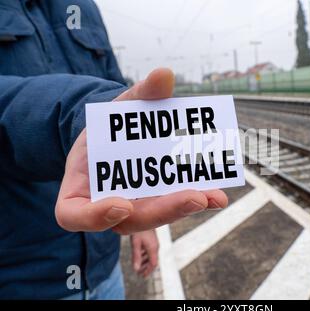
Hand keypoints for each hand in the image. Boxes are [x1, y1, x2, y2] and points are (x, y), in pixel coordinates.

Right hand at [55, 68, 227, 233]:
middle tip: (196, 197)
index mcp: (79, 191)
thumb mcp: (118, 109)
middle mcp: (107, 207)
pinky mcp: (156, 204)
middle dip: (165, 209)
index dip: (95, 216)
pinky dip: (196, 198)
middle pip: (132, 219)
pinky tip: (217, 194)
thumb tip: (164, 74)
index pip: (75, 215)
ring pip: (157, 214)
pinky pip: (173, 204)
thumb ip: (139, 95)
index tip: (122, 204)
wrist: (117, 138)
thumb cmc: (109, 129)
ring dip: (187, 206)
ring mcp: (134, 209)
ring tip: (216, 196)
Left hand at [131, 229, 158, 276]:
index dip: (148, 271)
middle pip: (153, 261)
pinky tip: (140, 255)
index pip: (153, 264)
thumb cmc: (139, 230)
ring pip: (151, 256)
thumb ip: (136, 257)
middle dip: (146, 268)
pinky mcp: (152, 239)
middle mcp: (156, 247)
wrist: (144, 216)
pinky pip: (150, 250)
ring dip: (145, 262)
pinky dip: (145, 256)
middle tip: (139, 273)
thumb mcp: (136, 244)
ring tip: (138, 265)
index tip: (142, 276)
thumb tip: (135, 269)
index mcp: (153, 249)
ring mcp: (155, 243)